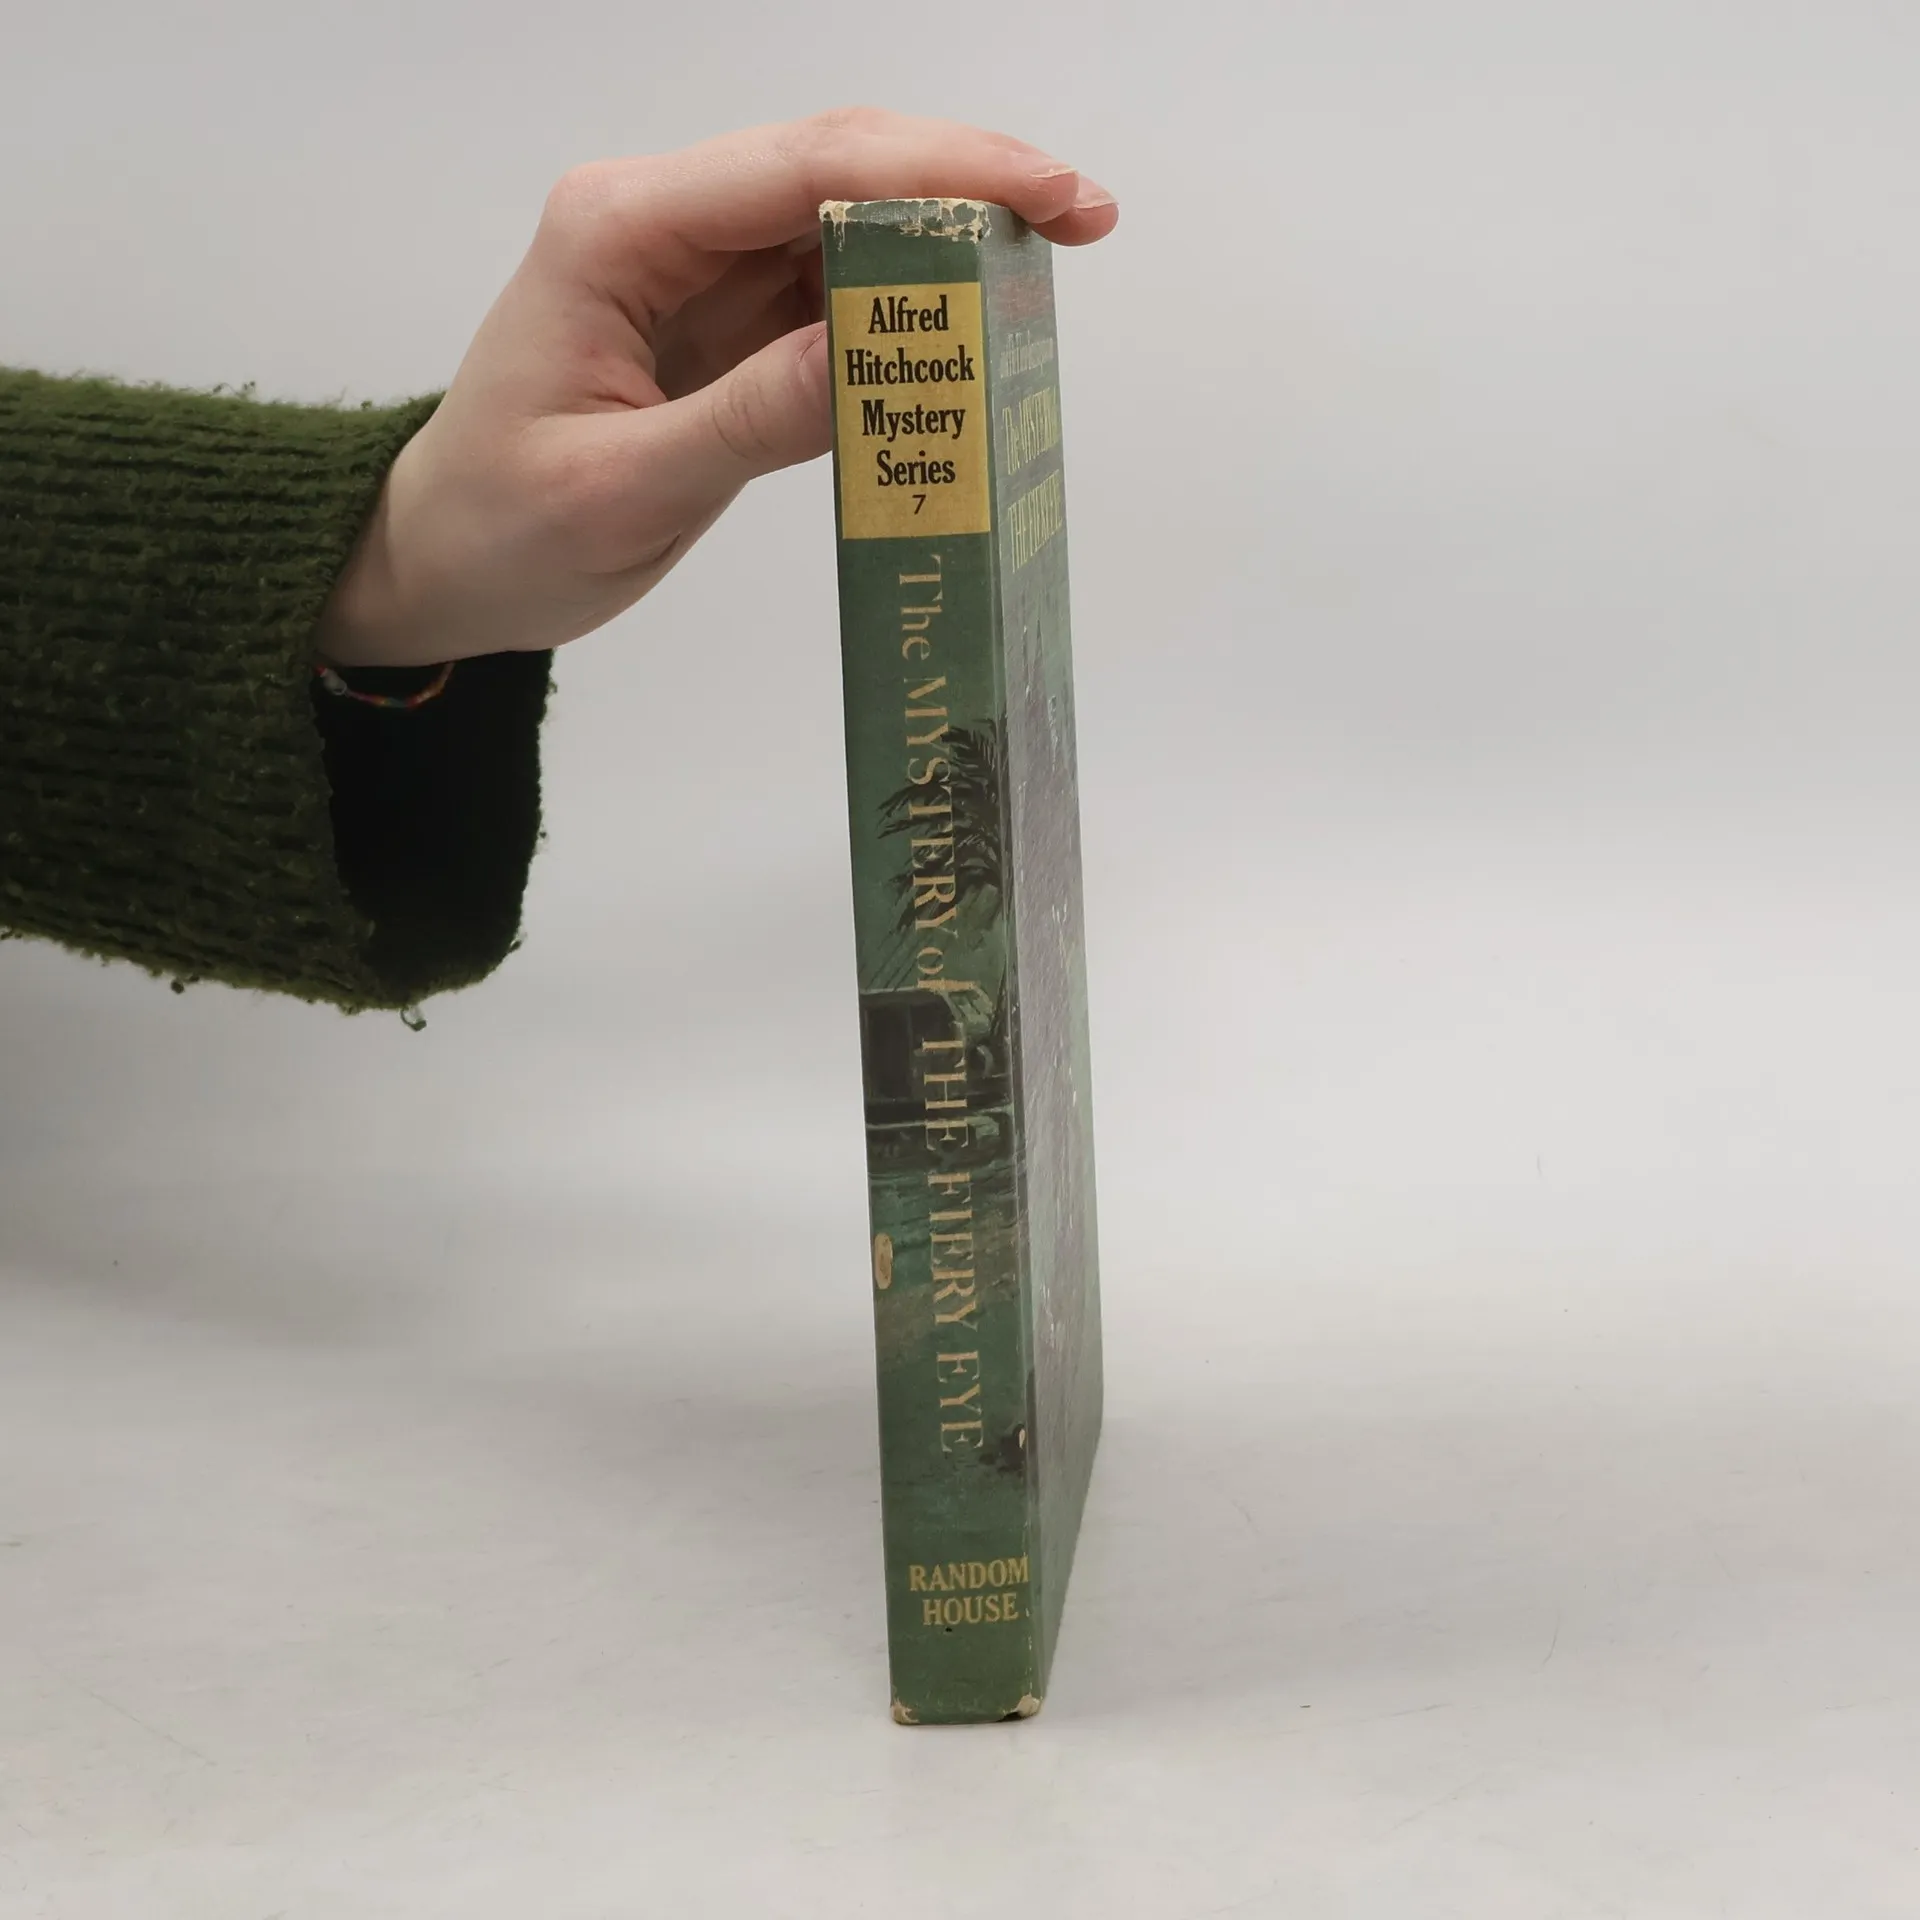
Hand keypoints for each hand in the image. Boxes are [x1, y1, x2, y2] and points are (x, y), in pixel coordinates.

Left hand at [315, 108, 1117, 667]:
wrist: (446, 555)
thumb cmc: (503, 527)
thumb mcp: (623, 490)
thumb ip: (749, 418)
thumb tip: (880, 360)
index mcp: (618, 232)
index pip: (799, 169)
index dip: (936, 169)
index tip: (1045, 195)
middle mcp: (660, 221)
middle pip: (835, 166)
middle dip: (965, 182)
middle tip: (1083, 220)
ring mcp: (693, 265)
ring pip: (843, 220)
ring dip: (945, 243)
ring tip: (1044, 280)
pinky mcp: (719, 316)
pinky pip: (827, 287)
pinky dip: (904, 307)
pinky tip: (966, 329)